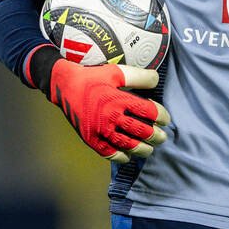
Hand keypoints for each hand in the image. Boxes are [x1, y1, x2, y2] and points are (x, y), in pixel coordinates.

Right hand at [47, 59, 168, 160]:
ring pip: (127, 145)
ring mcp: (100, 130)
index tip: (165, 119)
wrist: (63, 86)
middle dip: (155, 136)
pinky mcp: (90, 138)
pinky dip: (120, 157)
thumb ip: (138, 76)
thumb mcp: (116, 72)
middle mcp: (111, 117)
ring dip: (142, 149)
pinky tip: (127, 156)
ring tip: (149, 149)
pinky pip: (108, 153)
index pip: (148, 112)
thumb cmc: (91, 77)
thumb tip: (156, 80)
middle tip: (162, 137)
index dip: (161, 116)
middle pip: (141, 131)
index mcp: (119, 100)